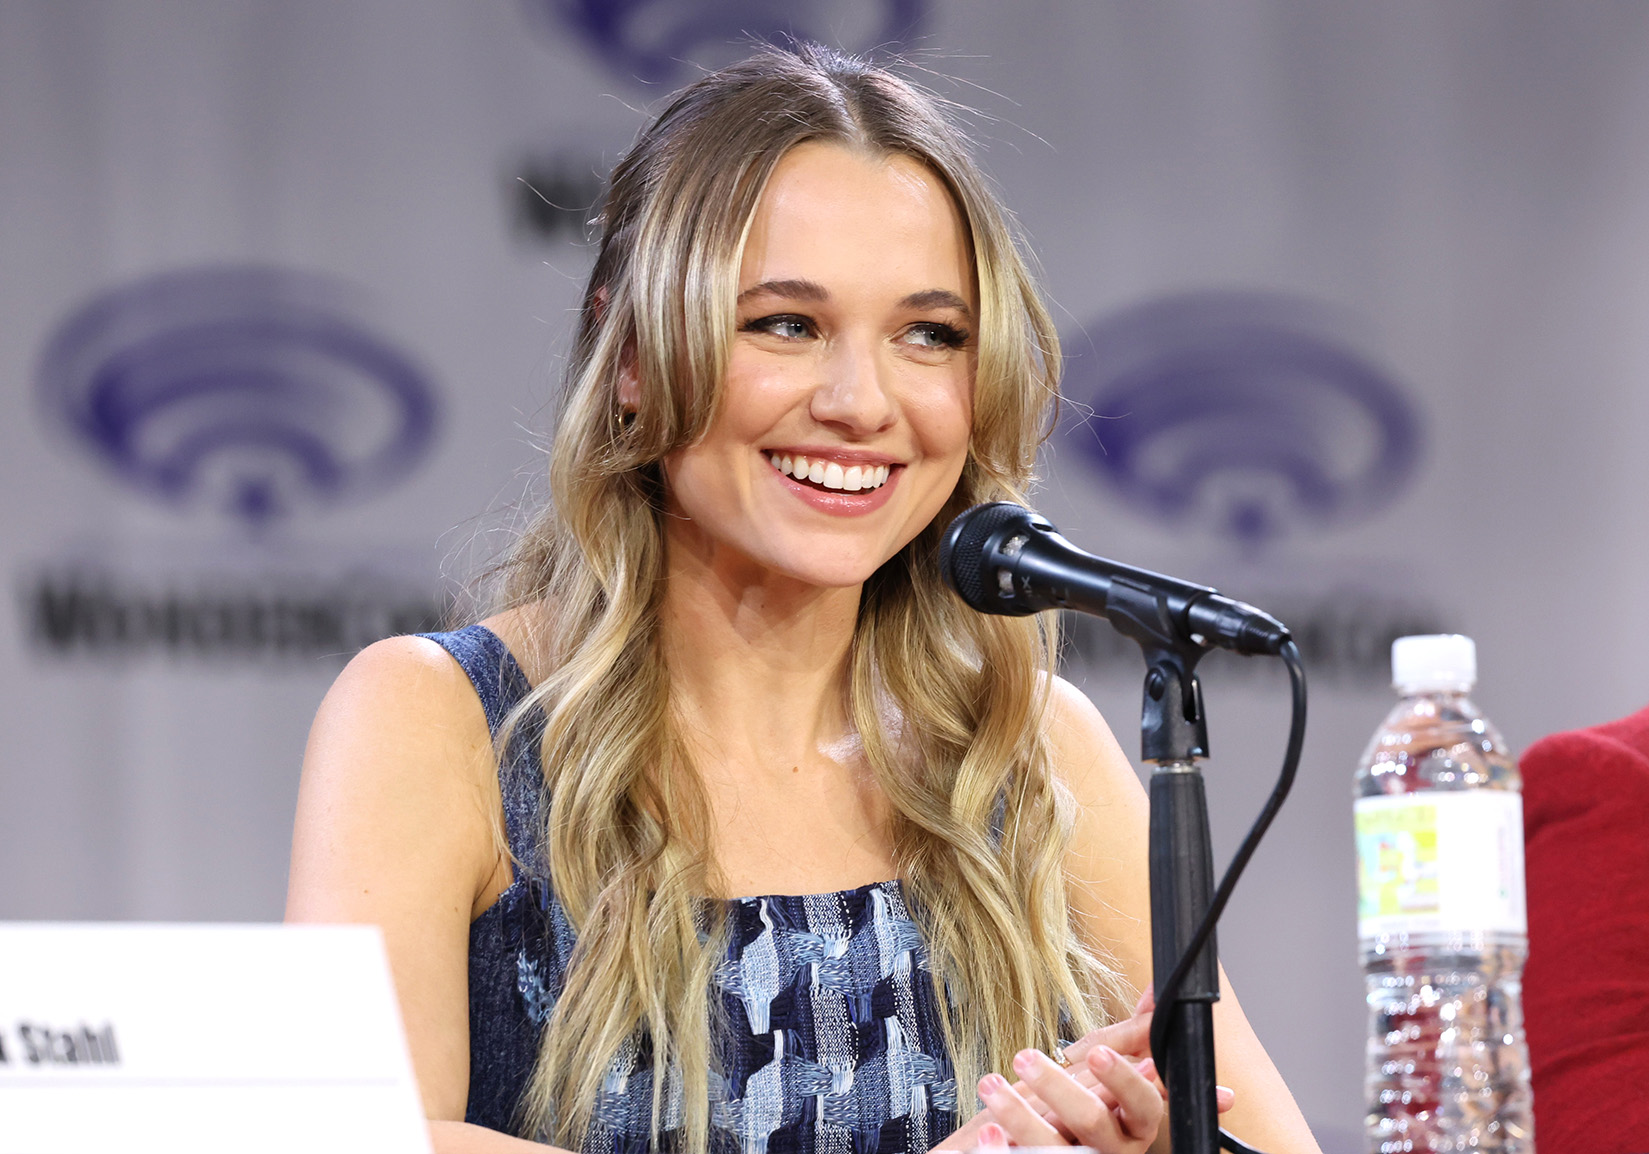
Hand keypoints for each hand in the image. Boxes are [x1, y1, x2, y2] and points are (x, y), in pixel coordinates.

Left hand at [932, 987, 1235, 1151]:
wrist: (1054, 1143)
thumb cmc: (1089, 1104)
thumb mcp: (1109, 1071)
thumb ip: (1130, 1037)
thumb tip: (1157, 991)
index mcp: (1135, 1123)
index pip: (1143, 1103)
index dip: (1124, 1079)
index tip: (1098, 1054)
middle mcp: (1113, 1150)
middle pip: (1091, 1122)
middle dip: (1058, 1088)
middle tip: (1025, 1057)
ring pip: (1054, 1149)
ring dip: (1019, 1116)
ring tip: (990, 1085)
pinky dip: (1001, 1151)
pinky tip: (987, 1133)